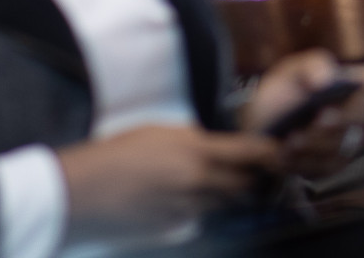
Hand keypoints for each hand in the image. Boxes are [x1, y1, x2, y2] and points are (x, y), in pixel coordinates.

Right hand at [57, 125, 279, 236]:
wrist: (82, 194)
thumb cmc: (115, 156)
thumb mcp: (159, 131)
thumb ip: (193, 138)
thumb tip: (211, 144)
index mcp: (197, 153)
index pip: (251, 153)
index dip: (272, 153)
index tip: (281, 150)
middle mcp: (199, 186)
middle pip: (247, 186)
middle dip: (256, 178)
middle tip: (259, 170)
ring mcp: (189, 213)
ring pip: (225, 204)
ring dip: (228, 195)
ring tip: (216, 182)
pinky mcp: (176, 232)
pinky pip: (200, 220)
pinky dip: (200, 210)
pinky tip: (180, 200)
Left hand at [241, 48, 363, 177]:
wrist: (259, 126)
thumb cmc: (284, 92)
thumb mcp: (293, 71)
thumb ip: (312, 66)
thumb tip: (326, 78)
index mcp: (350, 83)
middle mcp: (355, 113)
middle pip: (356, 119)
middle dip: (336, 121)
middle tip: (318, 119)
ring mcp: (345, 142)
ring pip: (338, 147)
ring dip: (312, 144)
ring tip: (290, 139)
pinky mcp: (331, 165)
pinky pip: (323, 166)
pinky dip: (301, 161)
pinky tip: (284, 152)